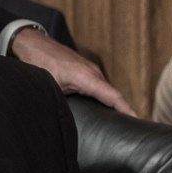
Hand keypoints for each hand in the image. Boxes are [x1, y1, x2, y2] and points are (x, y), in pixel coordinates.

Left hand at [10, 28, 135, 114]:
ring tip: (123, 122)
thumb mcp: (49, 85)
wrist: (34, 43)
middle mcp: (93, 72)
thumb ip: (60, 101)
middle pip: (114, 95)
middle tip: (133, 129)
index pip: (112, 96)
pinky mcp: (87, 71)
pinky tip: (106, 109)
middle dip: (125, 111)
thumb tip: (63, 120)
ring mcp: (91, 70)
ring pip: (108, 91)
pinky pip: (101, 87)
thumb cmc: (40, 62)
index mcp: (86, 77)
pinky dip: (107, 98)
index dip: (126, 109)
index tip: (137, 120)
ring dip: (116, 105)